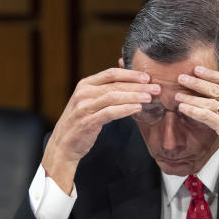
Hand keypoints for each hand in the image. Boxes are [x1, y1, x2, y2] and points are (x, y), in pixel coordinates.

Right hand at [43, 68, 159, 192]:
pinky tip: (137, 108)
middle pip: (115, 85)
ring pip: (114, 97)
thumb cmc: (81, 122)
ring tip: (149, 97)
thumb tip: (128, 81)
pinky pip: (110, 112)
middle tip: (155, 87)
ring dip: (134, 96)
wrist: (63, 144)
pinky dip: (125, 109)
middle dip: (138, 85)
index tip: (147, 77)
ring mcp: (84, 107)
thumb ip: (105, 91)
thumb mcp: (90, 102)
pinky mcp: (87, 122)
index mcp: (85, 84)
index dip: (130, 74)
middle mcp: (83, 93)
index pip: (111, 73)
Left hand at [175, 65, 218, 192]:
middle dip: (197, 82)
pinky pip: (206, 115)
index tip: (198, 70)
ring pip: (209, 101)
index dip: (212, 74)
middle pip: (217, 88)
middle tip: (182, 78)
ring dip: (191, 97)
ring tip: (178, 95)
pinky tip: (184, 108)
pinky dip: (193, 110)